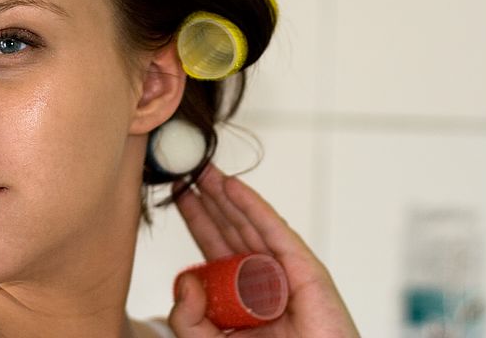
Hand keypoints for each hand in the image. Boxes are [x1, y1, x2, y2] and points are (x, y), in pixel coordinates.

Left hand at [168, 164, 359, 336]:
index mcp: (241, 293)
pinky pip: (275, 233)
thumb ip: (188, 319)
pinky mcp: (307, 272)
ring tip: (203, 169)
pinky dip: (254, 207)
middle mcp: (263, 278)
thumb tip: (185, 279)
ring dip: (226, 194)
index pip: (214, 245)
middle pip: (231, 227)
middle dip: (209, 197)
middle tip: (187, 166)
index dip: (197, 217)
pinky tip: (232, 187)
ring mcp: (286, 273)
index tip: (178, 192)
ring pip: (250, 224)